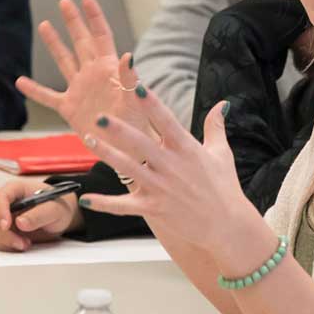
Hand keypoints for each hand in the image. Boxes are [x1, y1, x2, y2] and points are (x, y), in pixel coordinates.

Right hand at [0, 179, 82, 251]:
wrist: (60, 216)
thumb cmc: (57, 205)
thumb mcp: (55, 209)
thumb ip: (39, 214)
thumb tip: (20, 223)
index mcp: (15, 190)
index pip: (0, 198)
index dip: (0, 212)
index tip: (6, 226)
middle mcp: (5, 204)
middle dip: (3, 234)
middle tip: (21, 243)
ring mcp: (3, 218)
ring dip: (6, 242)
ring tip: (27, 244)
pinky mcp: (5, 231)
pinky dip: (8, 247)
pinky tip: (24, 245)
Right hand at [18, 0, 149, 137]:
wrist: (127, 151)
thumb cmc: (137, 126)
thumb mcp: (134, 101)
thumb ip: (129, 78)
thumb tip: (129, 55)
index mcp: (109, 70)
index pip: (101, 36)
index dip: (94, 17)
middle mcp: (93, 75)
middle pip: (81, 42)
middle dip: (73, 22)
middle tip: (64, 1)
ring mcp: (80, 90)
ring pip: (64, 62)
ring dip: (54, 44)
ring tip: (44, 24)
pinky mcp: (70, 109)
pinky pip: (48, 97)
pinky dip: (34, 90)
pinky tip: (20, 82)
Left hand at [76, 84, 258, 256]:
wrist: (227, 225)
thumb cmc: (225, 188)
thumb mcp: (222, 153)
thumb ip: (216, 127)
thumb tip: (222, 104)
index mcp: (187, 149)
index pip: (166, 121)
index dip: (151, 104)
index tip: (137, 88)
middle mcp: (172, 166)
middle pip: (141, 143)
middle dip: (119, 129)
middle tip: (100, 117)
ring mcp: (161, 187)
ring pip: (128, 168)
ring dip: (106, 153)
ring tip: (88, 139)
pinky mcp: (154, 208)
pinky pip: (125, 205)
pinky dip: (105, 203)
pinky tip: (86, 198)